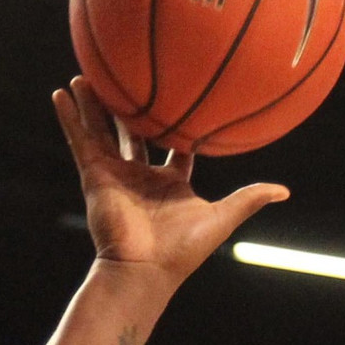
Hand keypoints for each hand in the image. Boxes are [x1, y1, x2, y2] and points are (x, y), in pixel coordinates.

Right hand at [52, 78, 287, 283]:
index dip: (177, 124)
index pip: (174, 146)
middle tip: (126, 78)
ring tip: (84, 75)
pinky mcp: (95, 177)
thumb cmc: (185, 249)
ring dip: (93, 104)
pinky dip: (69, 118)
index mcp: (171, 183)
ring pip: (103, 130)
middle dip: (129, 108)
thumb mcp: (224, 217)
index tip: (179, 97)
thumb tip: (285, 191)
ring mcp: (116, 175)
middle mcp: (142, 176)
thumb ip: (250, 199)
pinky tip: (59, 93)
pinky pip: (80, 140)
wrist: (147, 270)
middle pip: (134, 133)